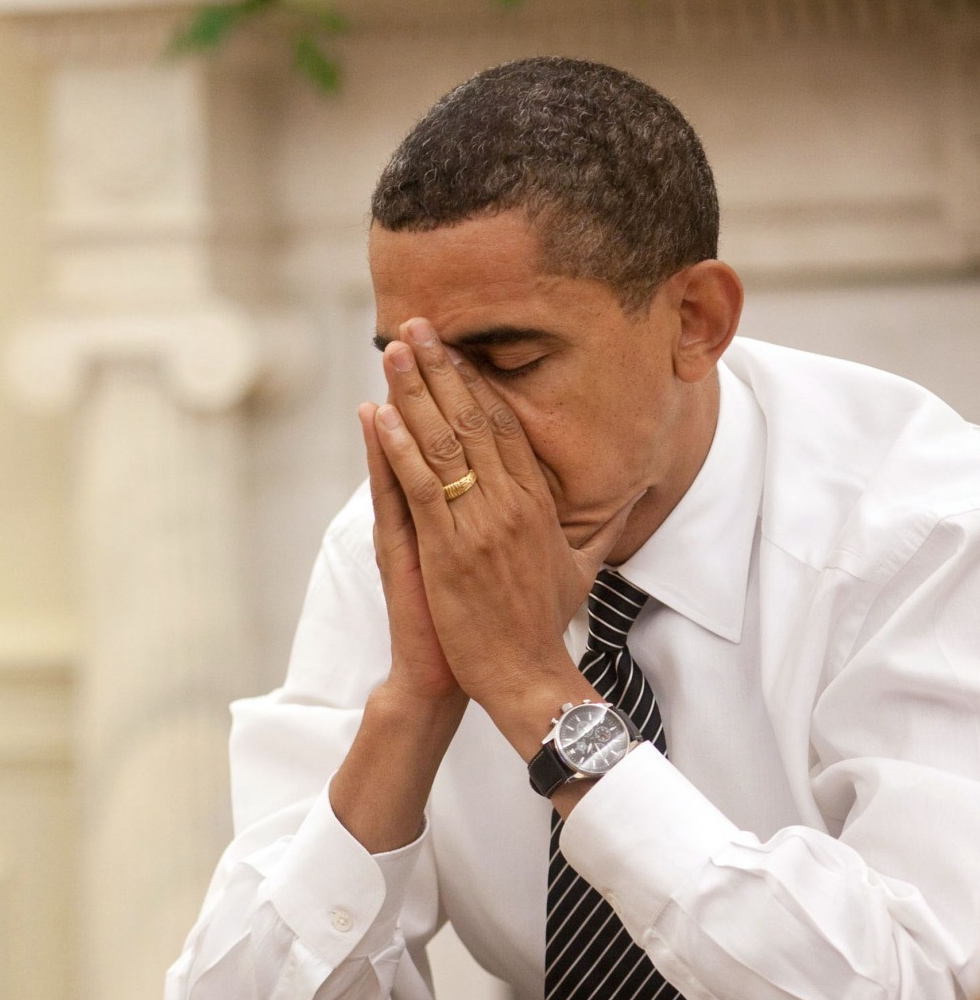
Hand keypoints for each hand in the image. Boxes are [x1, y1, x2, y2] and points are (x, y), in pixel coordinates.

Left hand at [368, 318, 638, 757]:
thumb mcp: (579, 563)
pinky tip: (381, 416)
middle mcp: (511, 503)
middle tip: (414, 326)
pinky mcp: (450, 549)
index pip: (504, 425)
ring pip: (445, 442)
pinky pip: (422, 486)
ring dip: (415, 392)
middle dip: (441, 369)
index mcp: (537, 502)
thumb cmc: (543, 624)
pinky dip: (400, 449)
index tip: (452, 347)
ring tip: (392, 351)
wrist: (526, 674)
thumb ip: (592, 523)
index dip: (475, 381)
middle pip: (473, 419)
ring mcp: (480, 524)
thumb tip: (617, 494)